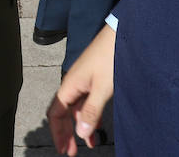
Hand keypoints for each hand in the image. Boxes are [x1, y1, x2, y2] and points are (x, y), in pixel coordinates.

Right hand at [48, 25, 114, 154]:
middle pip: (64, 112)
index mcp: (70, 85)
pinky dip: (90, 115)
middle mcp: (74, 83)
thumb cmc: (111, 56)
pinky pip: (87, 101)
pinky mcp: (95, 78)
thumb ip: (91, 111)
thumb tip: (80, 133)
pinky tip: (97, 124)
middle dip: (67, 133)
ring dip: (81, 126)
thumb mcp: (102, 88)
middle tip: (71, 151)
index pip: (56, 113)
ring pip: (77, 108)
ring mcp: (85, 80)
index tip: (63, 149)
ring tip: (90, 143)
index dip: (57, 132)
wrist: (123, 34)